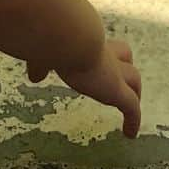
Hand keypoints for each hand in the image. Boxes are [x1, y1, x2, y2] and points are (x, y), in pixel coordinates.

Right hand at [27, 38, 141, 137]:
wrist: (69, 35)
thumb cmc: (53, 37)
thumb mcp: (43, 50)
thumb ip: (39, 63)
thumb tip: (34, 76)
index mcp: (87, 40)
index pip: (98, 44)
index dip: (99, 52)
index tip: (92, 60)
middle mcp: (103, 52)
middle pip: (124, 56)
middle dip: (124, 67)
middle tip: (121, 79)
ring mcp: (114, 71)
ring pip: (134, 79)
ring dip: (134, 91)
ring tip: (132, 106)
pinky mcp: (117, 90)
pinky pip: (132, 108)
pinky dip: (133, 120)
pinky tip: (129, 134)